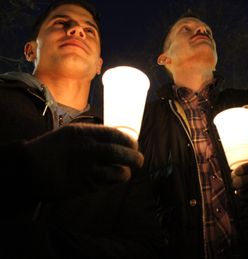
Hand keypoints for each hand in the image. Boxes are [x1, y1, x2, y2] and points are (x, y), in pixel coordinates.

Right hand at [24, 123, 143, 199]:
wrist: (29, 168)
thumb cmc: (52, 148)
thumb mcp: (72, 132)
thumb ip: (94, 134)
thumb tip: (117, 138)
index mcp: (84, 133)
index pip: (116, 135)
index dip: (130, 141)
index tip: (134, 145)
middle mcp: (87, 150)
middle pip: (121, 153)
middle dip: (135, 157)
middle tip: (139, 160)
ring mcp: (86, 169)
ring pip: (118, 172)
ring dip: (125, 173)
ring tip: (126, 172)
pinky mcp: (84, 186)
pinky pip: (107, 184)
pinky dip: (113, 182)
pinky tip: (111, 179)